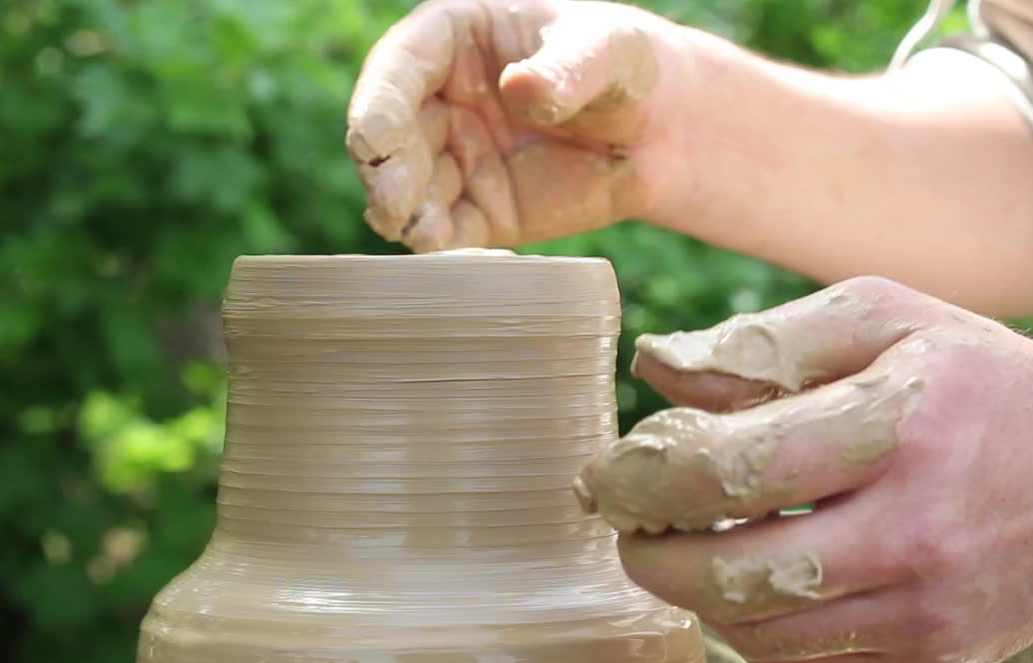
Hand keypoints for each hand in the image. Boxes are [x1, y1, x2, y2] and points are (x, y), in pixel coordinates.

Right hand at [346, 0, 693, 251]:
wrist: (660, 129)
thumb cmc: (623, 64)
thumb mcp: (607, 50)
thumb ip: (568, 68)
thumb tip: (520, 87)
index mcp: (453, 39)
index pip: (400, 65)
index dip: (379, 101)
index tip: (372, 138)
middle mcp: (440, 99)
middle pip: (393, 135)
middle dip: (387, 171)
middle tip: (393, 202)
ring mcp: (455, 158)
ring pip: (410, 189)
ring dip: (406, 214)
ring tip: (420, 234)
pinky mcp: (478, 210)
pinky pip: (447, 231)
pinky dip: (440, 246)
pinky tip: (446, 254)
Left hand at [574, 276, 1032, 662]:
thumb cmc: (985, 386)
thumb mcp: (888, 320)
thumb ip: (765, 341)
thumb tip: (654, 366)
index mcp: (895, 426)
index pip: (727, 469)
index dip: (643, 478)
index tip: (608, 475)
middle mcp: (911, 531)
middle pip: (730, 576)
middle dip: (650, 556)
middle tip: (628, 528)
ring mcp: (923, 611)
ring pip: (757, 634)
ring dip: (695, 596)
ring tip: (689, 548)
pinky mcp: (928, 660)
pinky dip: (752, 633)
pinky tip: (751, 586)